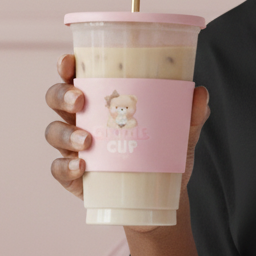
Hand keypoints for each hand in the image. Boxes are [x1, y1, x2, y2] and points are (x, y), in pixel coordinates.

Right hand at [45, 54, 210, 232]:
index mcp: (102, 99)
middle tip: (80, 100)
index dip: (67, 66)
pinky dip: (66, 167)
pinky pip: (59, 168)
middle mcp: (82, 119)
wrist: (163, 194)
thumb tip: (200, 92)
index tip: (69, 61)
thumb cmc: (164, 151)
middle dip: (62, 95)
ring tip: (88, 141)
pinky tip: (81, 166)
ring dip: (66, 133)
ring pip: (55, 132)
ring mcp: (74, 147)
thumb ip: (191, 113)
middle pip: (56, 99)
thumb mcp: (182, 131)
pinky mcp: (73, 175)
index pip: (77, 76)